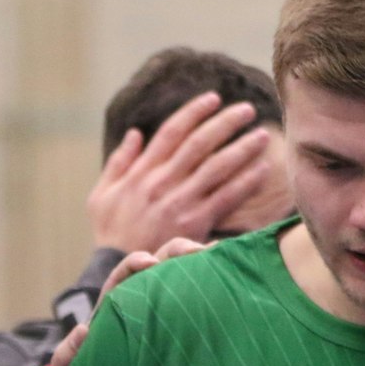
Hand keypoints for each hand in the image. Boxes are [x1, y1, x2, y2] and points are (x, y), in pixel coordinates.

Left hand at [47, 237, 209, 365]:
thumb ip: (67, 355)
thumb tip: (83, 331)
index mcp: (111, 313)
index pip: (121, 278)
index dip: (134, 265)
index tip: (149, 263)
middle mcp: (139, 309)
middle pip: (158, 269)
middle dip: (176, 254)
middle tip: (198, 252)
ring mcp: (162, 319)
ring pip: (181, 284)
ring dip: (199, 268)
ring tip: (222, 260)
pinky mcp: (180, 335)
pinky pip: (195, 309)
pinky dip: (211, 293)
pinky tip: (232, 285)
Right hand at [88, 92, 272, 253]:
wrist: (118, 267)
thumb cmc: (110, 232)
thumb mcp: (101, 195)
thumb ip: (118, 162)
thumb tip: (135, 134)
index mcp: (140, 172)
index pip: (170, 132)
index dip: (193, 112)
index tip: (213, 98)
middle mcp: (160, 183)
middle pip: (198, 144)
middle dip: (224, 123)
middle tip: (246, 109)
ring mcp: (178, 202)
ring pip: (216, 168)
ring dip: (242, 149)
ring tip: (262, 135)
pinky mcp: (194, 223)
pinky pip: (226, 198)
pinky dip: (246, 182)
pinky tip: (262, 169)